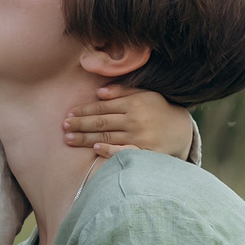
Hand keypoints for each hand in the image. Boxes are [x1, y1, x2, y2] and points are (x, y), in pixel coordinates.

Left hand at [63, 83, 196, 160]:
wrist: (181, 131)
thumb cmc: (158, 110)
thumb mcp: (144, 94)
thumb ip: (122, 91)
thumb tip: (99, 92)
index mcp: (133, 104)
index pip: (103, 107)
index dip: (84, 110)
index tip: (69, 114)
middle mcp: (135, 120)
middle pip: (102, 122)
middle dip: (80, 124)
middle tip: (63, 126)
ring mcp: (139, 137)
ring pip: (107, 137)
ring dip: (86, 138)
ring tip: (69, 139)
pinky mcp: (144, 152)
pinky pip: (124, 152)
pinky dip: (109, 150)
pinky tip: (95, 149)